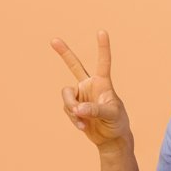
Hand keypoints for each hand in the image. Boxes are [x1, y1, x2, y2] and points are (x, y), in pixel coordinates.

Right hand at [50, 30, 132, 148]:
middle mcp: (90, 86)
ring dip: (72, 109)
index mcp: (103, 83)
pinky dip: (73, 119)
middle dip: (64, 53)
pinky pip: (67, 109)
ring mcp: (80, 95)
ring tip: (82, 121)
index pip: (103, 63)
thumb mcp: (110, 115)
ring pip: (67, 96)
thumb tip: (78, 108)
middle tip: (53, 40)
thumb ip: (95, 110)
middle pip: (75, 66)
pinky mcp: (73, 106)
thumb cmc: (116, 123)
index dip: (102, 47)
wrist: (110, 138)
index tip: (102, 31)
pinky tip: (82, 126)